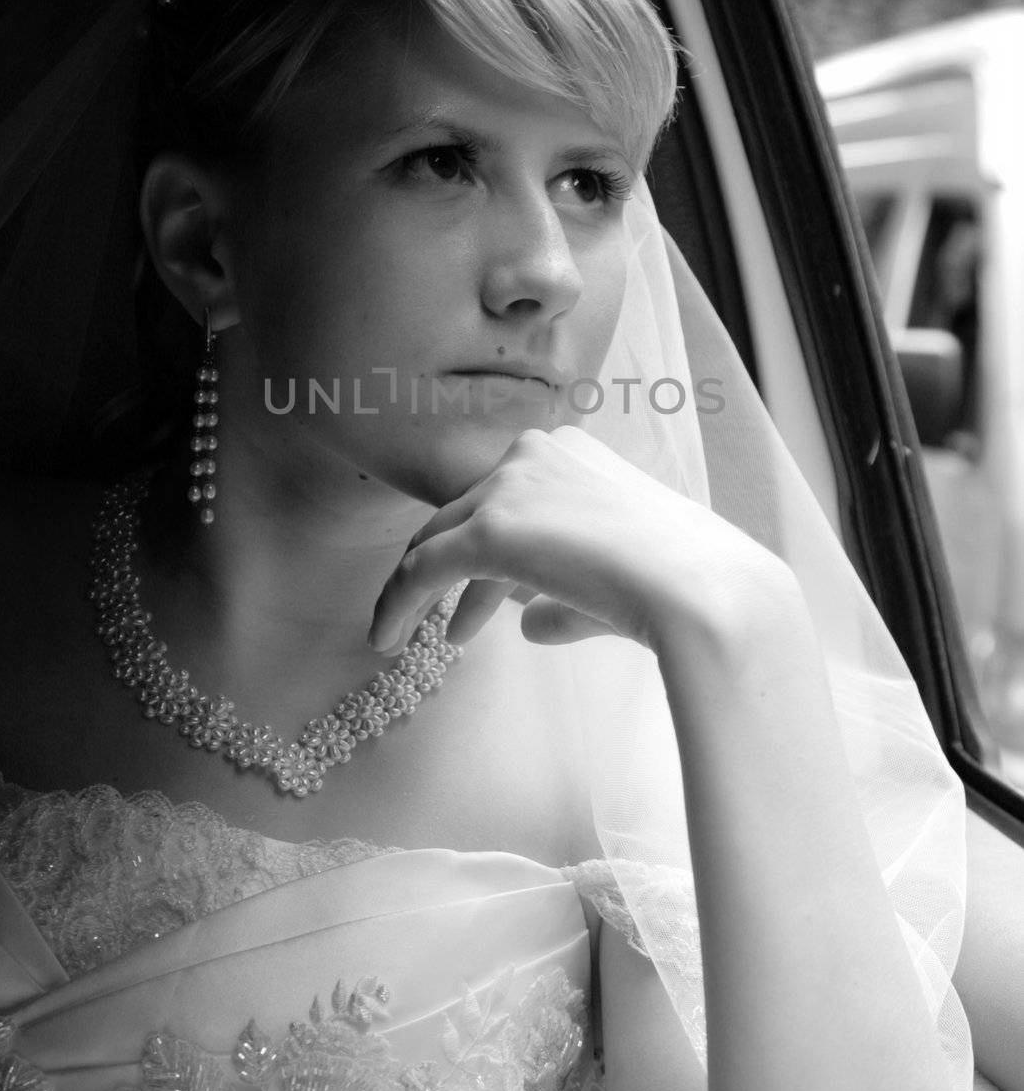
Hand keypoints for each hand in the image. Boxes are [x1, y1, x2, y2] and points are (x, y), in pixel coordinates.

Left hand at [367, 424, 788, 662]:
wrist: (703, 591)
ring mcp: (510, 487)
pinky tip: (387, 639)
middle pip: (464, 515)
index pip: (506, 499)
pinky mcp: (489, 530)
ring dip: (416, 593)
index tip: (484, 604)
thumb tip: (527, 624)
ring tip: (403, 637)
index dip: (488, 557)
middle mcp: (535, 453)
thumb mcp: (619, 580)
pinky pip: (421, 569)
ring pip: (434, 540)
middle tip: (444, 623)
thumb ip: (566, 596)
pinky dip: (397, 604)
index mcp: (571, 450)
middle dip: (449, 572)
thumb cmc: (683, 585)